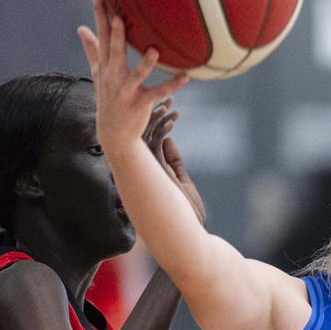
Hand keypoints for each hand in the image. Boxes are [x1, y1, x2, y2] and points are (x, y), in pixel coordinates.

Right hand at [77, 0, 188, 155]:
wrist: (113, 133)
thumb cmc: (108, 98)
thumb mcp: (98, 73)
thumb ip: (92, 50)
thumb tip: (81, 28)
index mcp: (104, 67)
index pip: (100, 37)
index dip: (100, 17)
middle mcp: (113, 77)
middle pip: (114, 52)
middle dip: (115, 35)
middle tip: (118, 16)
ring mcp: (126, 91)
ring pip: (136, 75)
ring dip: (145, 64)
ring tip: (155, 50)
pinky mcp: (140, 104)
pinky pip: (158, 93)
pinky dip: (172, 85)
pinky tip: (185, 76)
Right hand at [144, 99, 206, 225]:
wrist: (188, 231)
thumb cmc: (187, 210)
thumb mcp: (181, 180)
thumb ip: (173, 160)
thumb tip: (168, 140)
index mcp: (150, 168)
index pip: (147, 138)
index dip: (155, 120)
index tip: (167, 105)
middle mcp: (145, 167)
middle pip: (142, 133)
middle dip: (153, 113)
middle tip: (166, 97)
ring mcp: (149, 168)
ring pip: (147, 134)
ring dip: (160, 117)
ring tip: (172, 104)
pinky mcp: (156, 169)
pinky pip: (156, 143)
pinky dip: (165, 128)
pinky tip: (174, 118)